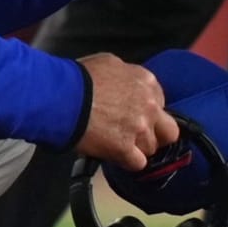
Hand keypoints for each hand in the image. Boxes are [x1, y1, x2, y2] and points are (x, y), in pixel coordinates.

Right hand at [77, 52, 177, 168]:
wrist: (59, 96)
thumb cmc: (75, 77)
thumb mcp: (106, 62)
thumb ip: (125, 74)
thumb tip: (123, 82)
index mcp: (145, 81)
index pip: (160, 102)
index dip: (146, 111)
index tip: (132, 114)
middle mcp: (149, 105)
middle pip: (168, 130)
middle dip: (155, 134)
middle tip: (135, 135)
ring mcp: (139, 129)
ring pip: (151, 148)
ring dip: (135, 148)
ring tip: (114, 143)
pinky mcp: (125, 149)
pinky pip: (137, 164)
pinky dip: (125, 161)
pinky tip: (113, 155)